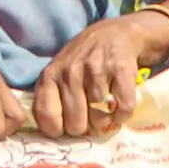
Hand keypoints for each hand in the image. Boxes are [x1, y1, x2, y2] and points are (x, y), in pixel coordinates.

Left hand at [33, 14, 168, 139]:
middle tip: (89, 118)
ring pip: (99, 118)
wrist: (118, 33)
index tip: (65, 128)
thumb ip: (52, 97)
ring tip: (104, 108)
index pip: (46, 115)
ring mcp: (96, 70)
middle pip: (75, 124)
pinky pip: (122, 109)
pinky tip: (119, 108)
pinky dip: (122, 115)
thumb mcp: (59, 71)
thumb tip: (53, 134)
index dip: (56, 130)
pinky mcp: (121, 70)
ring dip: (104, 119)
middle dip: (84, 127)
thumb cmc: (84, 58)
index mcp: (51, 74)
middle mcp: (71, 71)